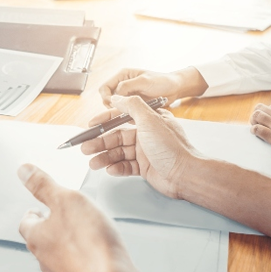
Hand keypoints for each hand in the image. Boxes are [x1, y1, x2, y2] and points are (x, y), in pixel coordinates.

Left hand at [18, 164, 141, 271]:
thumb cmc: (89, 243)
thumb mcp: (66, 200)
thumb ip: (43, 186)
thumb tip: (24, 171)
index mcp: (36, 237)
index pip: (26, 222)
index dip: (33, 212)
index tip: (38, 207)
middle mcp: (44, 258)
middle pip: (40, 239)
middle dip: (50, 227)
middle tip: (60, 217)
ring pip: (58, 254)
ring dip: (66, 243)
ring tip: (80, 232)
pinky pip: (76, 268)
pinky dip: (81, 258)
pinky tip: (94, 252)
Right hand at [80, 95, 199, 199]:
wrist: (186, 174)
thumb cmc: (171, 146)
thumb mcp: (150, 119)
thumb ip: (132, 105)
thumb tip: (116, 97)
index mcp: (148, 120)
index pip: (121, 117)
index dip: (104, 121)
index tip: (90, 126)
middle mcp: (146, 134)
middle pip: (117, 137)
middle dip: (100, 142)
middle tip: (85, 148)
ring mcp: (145, 152)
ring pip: (119, 153)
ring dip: (105, 157)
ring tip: (92, 163)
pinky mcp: (145, 168)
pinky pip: (126, 166)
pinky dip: (117, 168)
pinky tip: (109, 169)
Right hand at [98, 67, 207, 106]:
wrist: (176, 89)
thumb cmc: (163, 81)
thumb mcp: (144, 82)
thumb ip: (128, 86)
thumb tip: (114, 95)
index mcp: (122, 76)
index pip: (104, 89)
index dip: (107, 98)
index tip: (114, 106)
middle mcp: (123, 86)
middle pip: (108, 100)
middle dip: (112, 108)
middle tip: (122, 113)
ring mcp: (128, 96)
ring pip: (115, 108)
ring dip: (119, 113)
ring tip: (128, 117)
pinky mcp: (134, 105)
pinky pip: (124, 113)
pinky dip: (126, 117)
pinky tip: (132, 120)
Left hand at [250, 103, 270, 184]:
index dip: (265, 114)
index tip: (262, 122)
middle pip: (263, 108)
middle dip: (256, 116)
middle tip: (254, 125)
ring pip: (258, 116)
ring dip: (253, 122)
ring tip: (254, 130)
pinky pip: (259, 130)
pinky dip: (254, 131)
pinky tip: (255, 135)